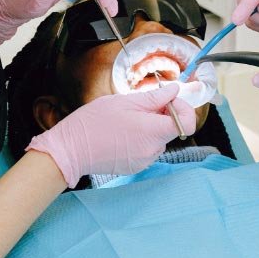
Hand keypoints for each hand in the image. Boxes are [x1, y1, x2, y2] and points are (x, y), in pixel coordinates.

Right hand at [26, 83, 196, 187]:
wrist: (71, 149)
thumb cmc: (93, 122)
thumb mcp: (124, 101)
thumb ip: (154, 97)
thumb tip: (175, 91)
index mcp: (152, 131)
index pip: (186, 124)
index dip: (183, 109)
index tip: (169, 100)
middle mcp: (152, 150)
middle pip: (171, 129)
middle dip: (162, 114)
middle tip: (141, 105)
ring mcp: (144, 161)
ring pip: (159, 138)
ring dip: (150, 127)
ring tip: (126, 119)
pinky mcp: (135, 166)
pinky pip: (147, 148)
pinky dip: (141, 138)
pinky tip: (122, 132)